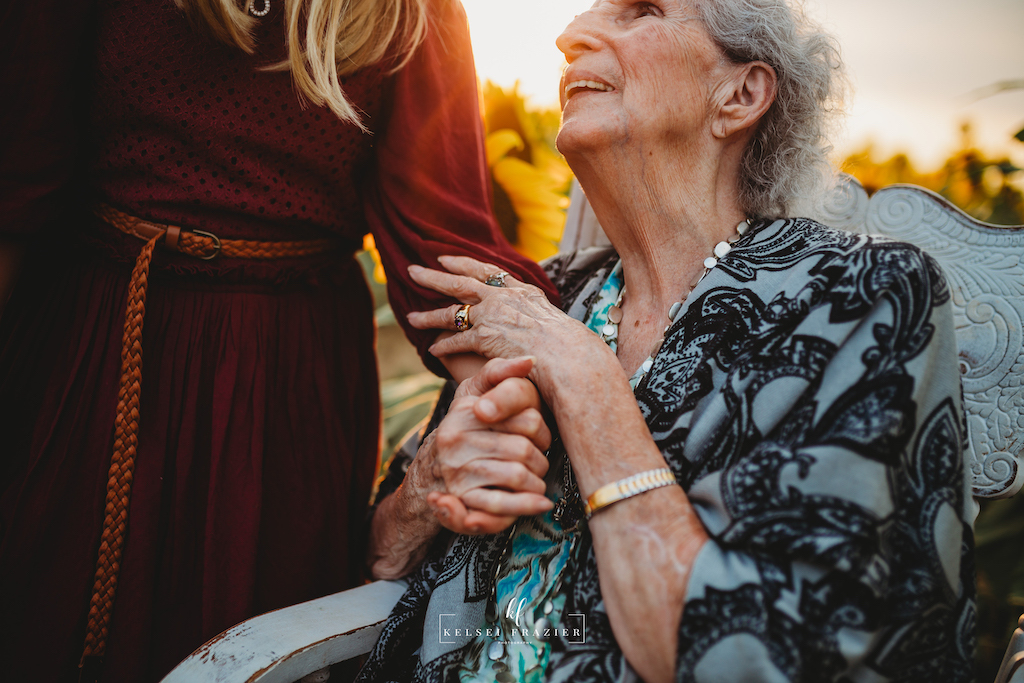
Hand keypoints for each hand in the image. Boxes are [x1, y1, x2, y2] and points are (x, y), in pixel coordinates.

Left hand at [406, 255, 597, 372]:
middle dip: (434, 277)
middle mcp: (503, 298)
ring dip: (428, 315)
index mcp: (521, 291)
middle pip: (460, 283)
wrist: (569, 356)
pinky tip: (432, 350)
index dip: (463, 264)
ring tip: (410, 318)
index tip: (445, 259)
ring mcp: (493, 316)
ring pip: (451, 312)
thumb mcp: (553, 318)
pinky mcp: (486, 338)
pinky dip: (443, 345)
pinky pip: (457, 341)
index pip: (487, 272)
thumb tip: (532, 319)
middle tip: (412, 271)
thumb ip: (535, 314)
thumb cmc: (568, 345)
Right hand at [411, 357, 553, 534]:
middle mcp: (456, 442)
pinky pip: (499, 507)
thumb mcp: (476, 391)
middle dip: (540, 460)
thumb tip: (530, 361)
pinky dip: (522, 507)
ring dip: (536, 483)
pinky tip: (537, 504)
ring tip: (537, 481)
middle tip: (539, 463)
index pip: (527, 420)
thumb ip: (500, 372)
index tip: (540, 438)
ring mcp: (456, 473)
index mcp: (465, 412)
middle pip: (524, 450)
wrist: (432, 469)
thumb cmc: (467, 426)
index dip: (542, 432)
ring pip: (517, 477)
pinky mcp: (460, 502)